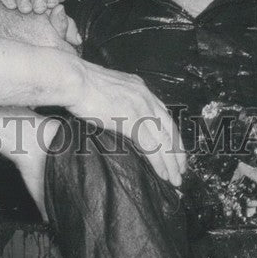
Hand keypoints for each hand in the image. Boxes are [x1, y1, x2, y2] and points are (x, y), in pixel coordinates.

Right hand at [0, 5, 79, 51]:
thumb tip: (77, 38)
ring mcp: (13, 4)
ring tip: (25, 9)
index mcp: (44, 9)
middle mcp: (29, 4)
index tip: (51, 4)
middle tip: (39, 8)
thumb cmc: (31, 45)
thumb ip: (64, 34)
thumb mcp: (51, 41)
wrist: (4, 51)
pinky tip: (10, 6)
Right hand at [69, 61, 185, 186]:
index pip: (164, 114)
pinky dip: (159, 162)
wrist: (74, 79)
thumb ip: (119, 101)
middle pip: (170, 128)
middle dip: (178, 151)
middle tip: (182, 168)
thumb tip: (118, 115)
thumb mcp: (109, 90)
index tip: (176, 149)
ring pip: (164, 140)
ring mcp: (141, 108)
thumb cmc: (81, 84)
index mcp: (141, 88)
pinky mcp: (132, 121)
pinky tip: (163, 174)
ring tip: (176, 178)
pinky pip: (152, 147)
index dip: (172, 134)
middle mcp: (146, 97)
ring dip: (172, 162)